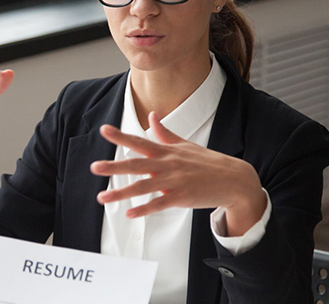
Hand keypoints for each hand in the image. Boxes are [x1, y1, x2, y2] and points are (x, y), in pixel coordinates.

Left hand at [90, 112, 266, 235]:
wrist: (234, 180)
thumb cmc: (208, 162)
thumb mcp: (185, 144)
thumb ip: (164, 133)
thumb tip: (152, 116)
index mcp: (166, 151)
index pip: (139, 141)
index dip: (121, 136)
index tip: (104, 130)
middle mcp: (167, 165)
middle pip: (136, 164)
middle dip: (114, 166)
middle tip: (94, 167)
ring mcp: (174, 182)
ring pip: (143, 187)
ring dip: (121, 192)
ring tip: (102, 197)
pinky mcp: (181, 198)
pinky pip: (159, 204)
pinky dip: (144, 209)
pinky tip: (129, 213)